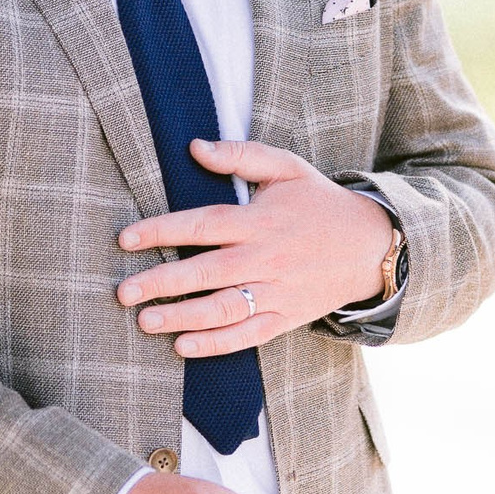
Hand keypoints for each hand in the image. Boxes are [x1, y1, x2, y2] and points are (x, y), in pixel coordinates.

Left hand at [114, 140, 395, 356]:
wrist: (371, 246)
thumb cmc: (319, 203)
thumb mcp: (287, 168)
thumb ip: (241, 155)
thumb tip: (195, 147)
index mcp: (259, 220)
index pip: (203, 225)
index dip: (162, 231)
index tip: (125, 239)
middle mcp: (265, 258)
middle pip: (206, 272)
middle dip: (161, 283)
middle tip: (123, 292)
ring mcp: (277, 291)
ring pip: (223, 309)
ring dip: (182, 317)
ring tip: (144, 322)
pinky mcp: (286, 317)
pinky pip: (247, 335)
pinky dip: (216, 344)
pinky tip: (183, 346)